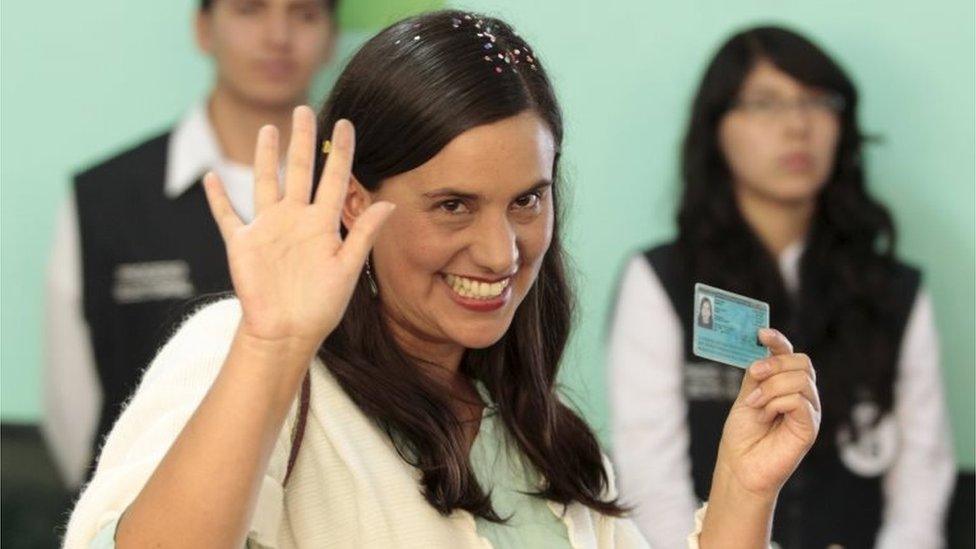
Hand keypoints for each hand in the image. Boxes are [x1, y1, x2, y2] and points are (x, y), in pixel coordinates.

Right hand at [203, 106, 394, 351]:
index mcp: (323, 224)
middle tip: (305, 109)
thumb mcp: (347, 269)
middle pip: (299, 171)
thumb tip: (388, 204)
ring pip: (265, 183)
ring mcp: (268, 229)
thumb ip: (363, 235)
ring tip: (270, 129)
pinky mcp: (242, 244)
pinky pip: (227, 215)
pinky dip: (217, 198)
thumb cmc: (320, 307)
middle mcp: (295, 220)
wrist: (286, 333)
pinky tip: (211, 177)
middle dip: (302, 140)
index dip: (340, 151)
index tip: (346, 123)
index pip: (334, 179)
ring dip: (266, 156)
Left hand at [713, 328, 820, 498]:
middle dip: (774, 364)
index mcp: (787, 385)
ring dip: (771, 387)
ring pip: (799, 379)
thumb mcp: (747, 395)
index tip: (761, 333)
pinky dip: (777, 402)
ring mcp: (809, 411)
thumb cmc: (743, 434)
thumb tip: (761, 349)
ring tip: (755, 404)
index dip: (778, 341)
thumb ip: (758, 375)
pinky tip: (764, 414)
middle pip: (801, 362)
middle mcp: (802, 395)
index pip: (791, 355)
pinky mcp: (810, 427)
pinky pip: (799, 400)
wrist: (740, 465)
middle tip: (753, 376)